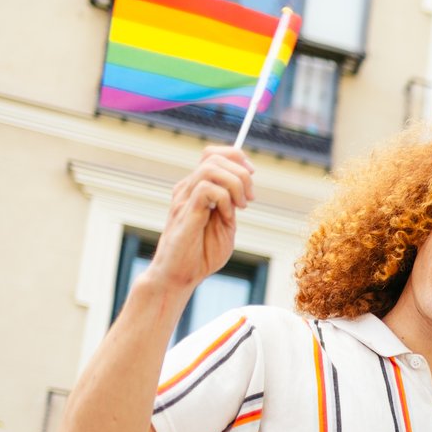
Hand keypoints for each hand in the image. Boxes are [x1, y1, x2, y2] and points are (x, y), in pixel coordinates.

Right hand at [144, 146, 255, 293]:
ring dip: (235, 185)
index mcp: (196, 189)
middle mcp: (188, 189)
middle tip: (248, 201)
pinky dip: (225, 200)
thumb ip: (232, 205)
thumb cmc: (201, 254)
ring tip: (240, 208)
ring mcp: (184, 199)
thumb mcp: (225, 225)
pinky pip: (207, 189)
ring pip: (210, 169)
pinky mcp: (186, 213)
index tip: (252, 176)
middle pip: (214, 157)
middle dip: (241, 174)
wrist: (179, 276)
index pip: (212, 155)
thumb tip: (246, 188)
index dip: (236, 158)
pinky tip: (227, 217)